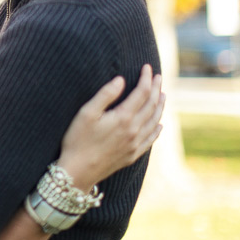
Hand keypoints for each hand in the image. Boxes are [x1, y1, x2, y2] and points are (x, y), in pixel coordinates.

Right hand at [57, 64, 163, 190]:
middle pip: (151, 105)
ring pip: (154, 121)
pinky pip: (151, 140)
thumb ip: (105, 95)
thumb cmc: (77, 140)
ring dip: (160, 106)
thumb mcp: (86, 113)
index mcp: (123, 118)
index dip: (146, 78)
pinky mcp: (132, 155)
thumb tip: (121, 80)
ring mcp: (135, 144)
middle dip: (156, 89)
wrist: (78, 172)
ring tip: (162, 95)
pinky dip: (157, 129)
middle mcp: (133, 130)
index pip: (141, 93)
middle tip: (158, 77)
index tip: (147, 67)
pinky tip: (159, 125)